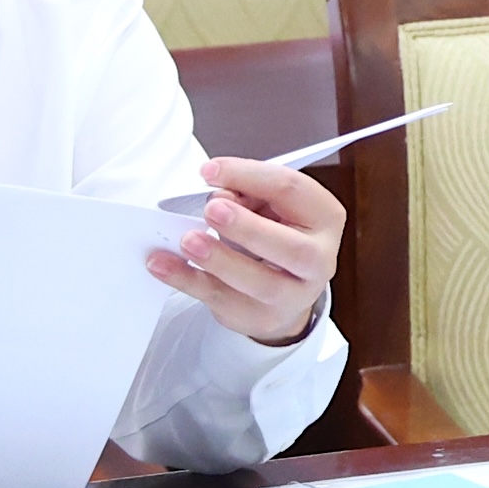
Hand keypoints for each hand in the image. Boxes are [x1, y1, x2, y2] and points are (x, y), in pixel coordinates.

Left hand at [149, 158, 342, 343]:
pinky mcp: (259, 316)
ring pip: (259, 281)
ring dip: (219, 259)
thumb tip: (219, 192)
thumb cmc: (276, 236)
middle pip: (289, 246)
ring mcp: (293, 294)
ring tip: (188, 240)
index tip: (209, 171)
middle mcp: (318, 259)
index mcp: (325, 218)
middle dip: (248, 226)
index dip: (249, 176)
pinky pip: (221, 299)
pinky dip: (187, 280)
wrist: (285, 293)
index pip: (292, 190)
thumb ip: (250, 195)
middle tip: (212, 208)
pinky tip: (163, 265)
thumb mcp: (272, 207)